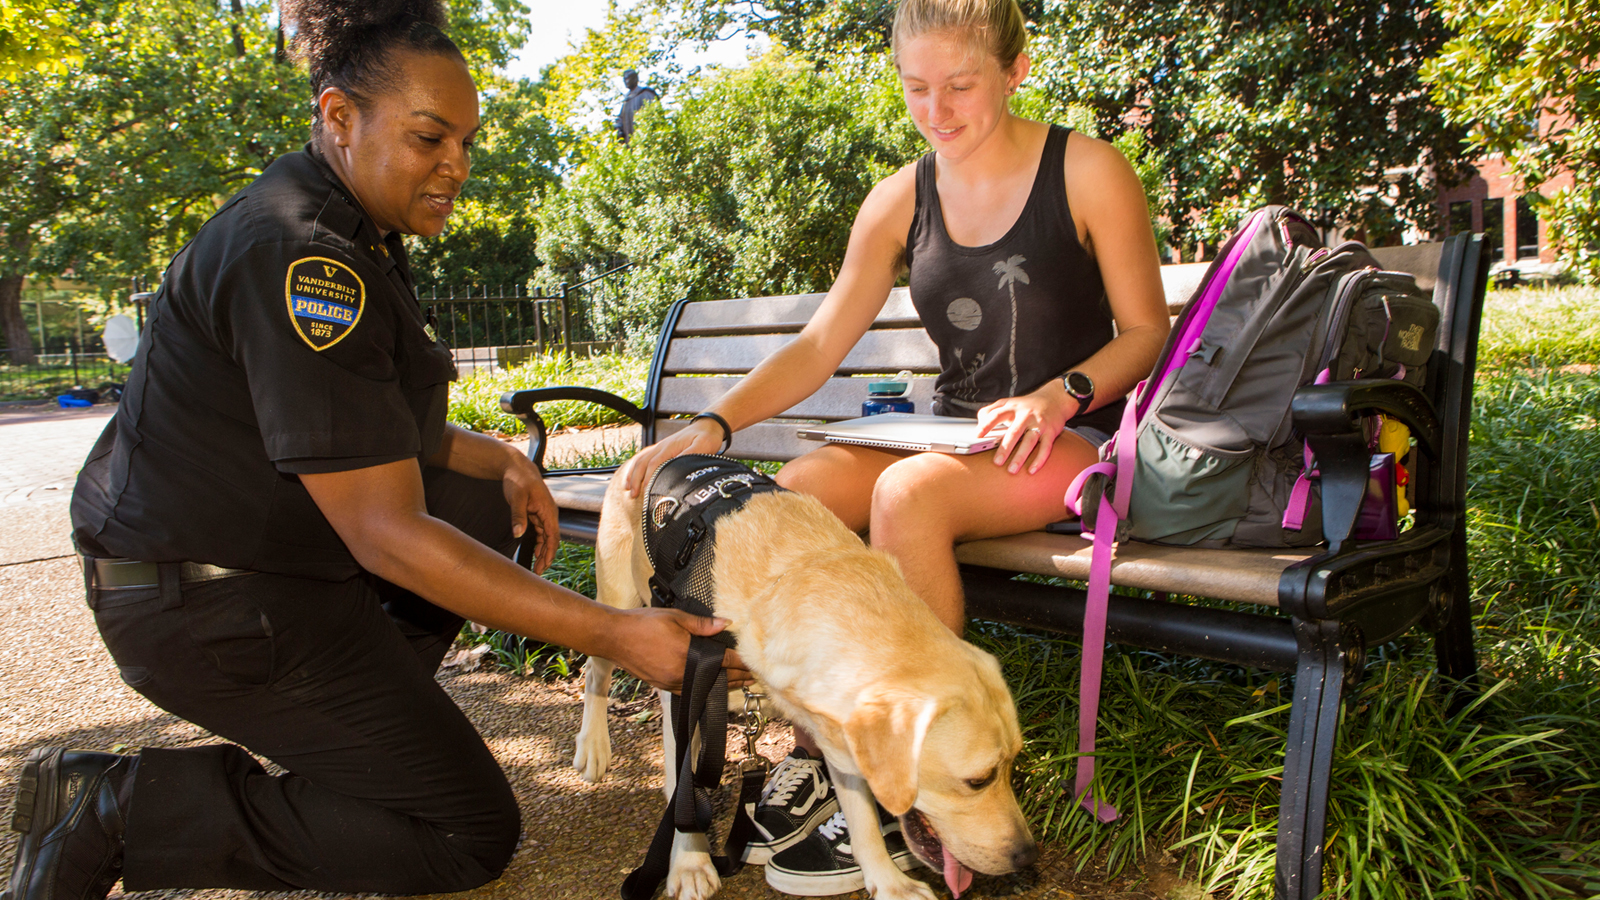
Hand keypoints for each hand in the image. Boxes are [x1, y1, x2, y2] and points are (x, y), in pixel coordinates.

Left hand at [502, 453, 559, 573]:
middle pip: (551, 540)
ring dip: (543, 552)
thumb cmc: (518, 480)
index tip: (545, 565)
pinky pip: (541, 533)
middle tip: (538, 572)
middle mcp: (549, 514)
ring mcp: (543, 514)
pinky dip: (539, 543)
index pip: (553, 536)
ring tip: (537, 566)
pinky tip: (535, 552)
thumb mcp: (517, 498)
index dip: (550, 552)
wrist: (517, 468)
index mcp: (548, 510)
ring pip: (546, 538)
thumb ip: (518, 516)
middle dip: (547, 557)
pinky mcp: (537, 514)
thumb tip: (518, 533)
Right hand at [609, 607, 751, 691]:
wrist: (614, 637)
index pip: (723, 662)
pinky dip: (702, 687)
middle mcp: (681, 674)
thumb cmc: (643, 623)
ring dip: (721, 685)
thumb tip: (726, 624)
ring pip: (703, 687)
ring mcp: (670, 682)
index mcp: (687, 655)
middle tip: (753, 678)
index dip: (741, 664)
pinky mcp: (662, 685)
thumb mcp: (675, 617)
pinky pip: (688, 690)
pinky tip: (709, 685)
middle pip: (717, 680)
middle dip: (736, 678)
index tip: (754, 665)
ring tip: (737, 683)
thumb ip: (702, 624)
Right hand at [620, 417, 727, 496]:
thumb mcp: (704, 445)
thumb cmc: (707, 437)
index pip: (654, 464)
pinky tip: (632, 476)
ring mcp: (660, 447)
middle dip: (636, 479)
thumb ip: (692, 454)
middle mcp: (662, 446)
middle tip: (633, 495)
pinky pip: (643, 457)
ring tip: (628, 489)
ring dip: (633, 474)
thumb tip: (679, 466)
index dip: (649, 478)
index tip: (646, 492)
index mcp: (670, 447)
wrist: (707, 425)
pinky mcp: (661, 449)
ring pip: (640, 460)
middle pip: (643, 463)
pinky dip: (635, 467)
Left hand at [977, 384, 1075, 474]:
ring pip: (1029, 441)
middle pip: (1014, 432)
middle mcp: (1025, 415)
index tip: (977, 436)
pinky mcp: (1051, 432)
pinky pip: (1046, 448)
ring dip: (1020, 456)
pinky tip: (1031, 470)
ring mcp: (1039, 423)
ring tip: (1012, 470)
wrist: (1055, 398)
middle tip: (997, 462)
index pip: (997, 415)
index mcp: (1012, 408)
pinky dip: (1039, 460)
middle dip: (1005, 448)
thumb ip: (991, 410)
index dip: (986, 425)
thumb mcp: (1008, 403)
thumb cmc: (1027, 405)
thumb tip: (978, 424)